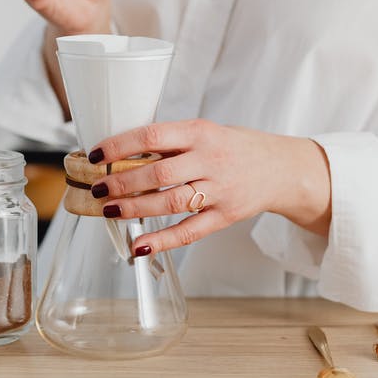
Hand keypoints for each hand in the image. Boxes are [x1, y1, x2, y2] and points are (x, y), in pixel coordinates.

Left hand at [86, 120, 331, 255]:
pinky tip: (140, 245)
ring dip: (136, 209)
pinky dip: (164, 241)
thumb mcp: (205, 132)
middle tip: (98, 189)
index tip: (96, 155)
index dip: (120, 146)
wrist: (281, 168)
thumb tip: (121, 154)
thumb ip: (171, 142)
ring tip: (109, 211)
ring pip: (172, 203)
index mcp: (201, 132)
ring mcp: (220, 190)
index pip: (153, 136)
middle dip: (123, 183)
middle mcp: (211, 160)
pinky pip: (191, 231)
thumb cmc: (233, 147)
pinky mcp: (226, 216)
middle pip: (160, 174)